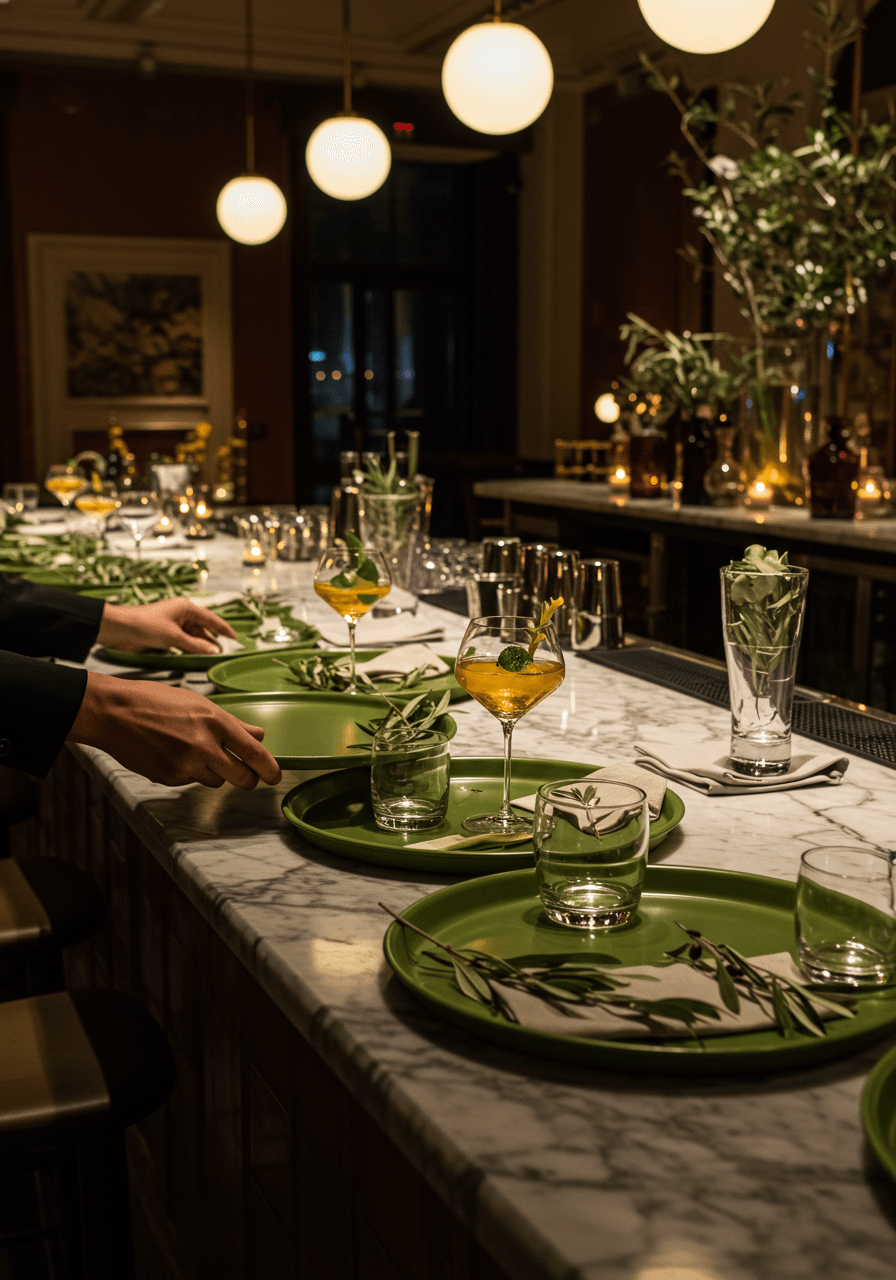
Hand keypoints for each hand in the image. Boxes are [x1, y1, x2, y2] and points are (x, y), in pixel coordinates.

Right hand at [68, 674, 281, 789]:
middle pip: (242, 778)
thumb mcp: (199, 704)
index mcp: (214, 721)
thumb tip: (260, 735)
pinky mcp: (168, 778)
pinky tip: (172, 754)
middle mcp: (203, 745)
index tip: (275, 776)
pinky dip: (188, 773)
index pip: (254, 753)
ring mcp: (185, 764)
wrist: (113, 712)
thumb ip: (232, 724)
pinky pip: (190, 782)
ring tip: (192, 750)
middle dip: (247, 779)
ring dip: (213, 772)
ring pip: (215, 781)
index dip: (270, 769)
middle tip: (245, 774)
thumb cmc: (155, 701)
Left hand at [98, 598, 236, 655]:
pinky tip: (194, 656)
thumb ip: (195, 645)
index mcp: (186, 607)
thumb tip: (214, 651)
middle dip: (211, 640)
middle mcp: (181, 614)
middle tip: (222, 654)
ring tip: (210, 657)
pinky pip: (183, 641)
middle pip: (202, 628)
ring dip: (200, 646)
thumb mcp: (174, 637)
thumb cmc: (146, 626)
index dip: (223, 628)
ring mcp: (173, 624)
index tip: (234, 637)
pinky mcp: (165, 633)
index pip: (211, 618)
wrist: (120, 629)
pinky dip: (189, 648)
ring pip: (193, 636)